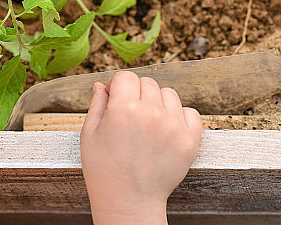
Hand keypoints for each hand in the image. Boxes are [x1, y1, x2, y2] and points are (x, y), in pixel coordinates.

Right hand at [80, 73, 201, 224]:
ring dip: (159, 103)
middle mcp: (151, 113)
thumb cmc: (105, 171)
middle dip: (137, 94)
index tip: (116, 99)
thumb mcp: (90, 135)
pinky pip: (190, 112)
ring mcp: (173, 125)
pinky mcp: (190, 139)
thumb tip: (102, 85)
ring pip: (169, 94)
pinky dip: (180, 116)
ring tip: (148, 124)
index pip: (126, 77)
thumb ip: (97, 105)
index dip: (119, 86)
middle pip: (148, 83)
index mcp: (124, 109)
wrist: (129, 203)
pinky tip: (166, 130)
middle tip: (131, 116)